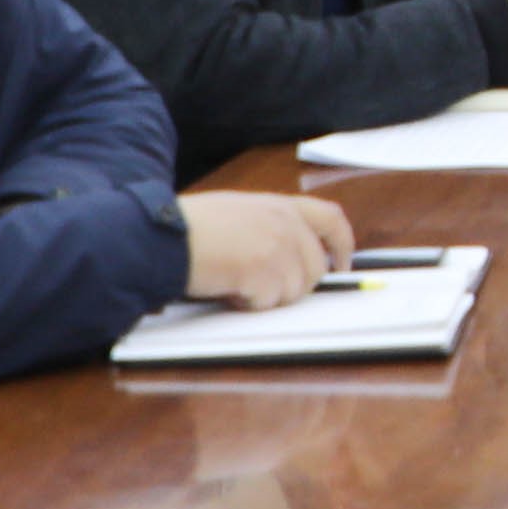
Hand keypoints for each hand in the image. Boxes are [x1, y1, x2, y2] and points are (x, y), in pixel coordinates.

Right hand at [173, 185, 350, 309]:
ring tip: (235, 281)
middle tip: (260, 286)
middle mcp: (285, 224)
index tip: (341, 265)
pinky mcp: (264, 272)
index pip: (332, 219)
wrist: (164, 237)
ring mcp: (278, 248)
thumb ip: (273, 226)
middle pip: (316, 268)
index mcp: (280, 205)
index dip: (343, 245)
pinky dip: (249, 303)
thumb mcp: (240, 211)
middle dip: (294, 286)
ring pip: (294, 291)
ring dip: (267, 295)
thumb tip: (294, 256)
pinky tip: (227, 288)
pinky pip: (269, 302)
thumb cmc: (191, 227)